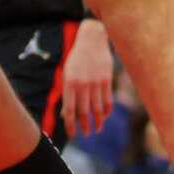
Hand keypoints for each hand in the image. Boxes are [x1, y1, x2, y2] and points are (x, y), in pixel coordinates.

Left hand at [61, 20, 113, 138]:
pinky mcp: (107, 79)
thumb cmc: (77, 58)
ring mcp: (95, 82)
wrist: (92, 38)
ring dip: (97, 122)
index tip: (73, 135)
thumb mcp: (67, 73)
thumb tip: (66, 115)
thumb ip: (68, 94)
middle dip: (85, 126)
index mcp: (69, 83)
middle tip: (87, 134)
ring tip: (97, 129)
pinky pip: (107, 100)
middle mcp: (82, 84)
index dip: (71, 125)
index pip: (70, 111)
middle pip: (84, 112)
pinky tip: (105, 116)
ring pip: (97, 108)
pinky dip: (107, 110)